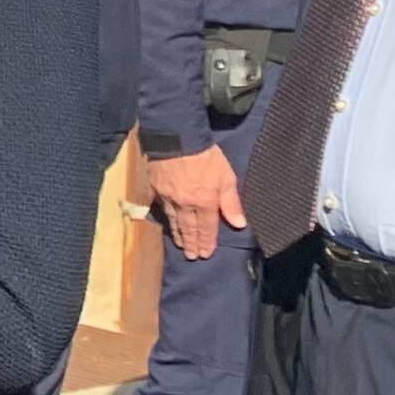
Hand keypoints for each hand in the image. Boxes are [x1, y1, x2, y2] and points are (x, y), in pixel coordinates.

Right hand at [143, 143, 245, 262]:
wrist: (176, 138)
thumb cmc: (206, 157)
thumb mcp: (226, 177)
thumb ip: (231, 202)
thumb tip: (239, 224)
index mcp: (204, 203)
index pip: (206, 228)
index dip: (207, 242)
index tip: (205, 254)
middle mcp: (185, 205)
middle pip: (189, 229)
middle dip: (191, 243)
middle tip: (191, 256)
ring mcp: (168, 198)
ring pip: (173, 221)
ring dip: (178, 235)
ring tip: (180, 245)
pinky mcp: (156, 188)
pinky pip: (162, 209)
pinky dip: (165, 219)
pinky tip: (167, 223)